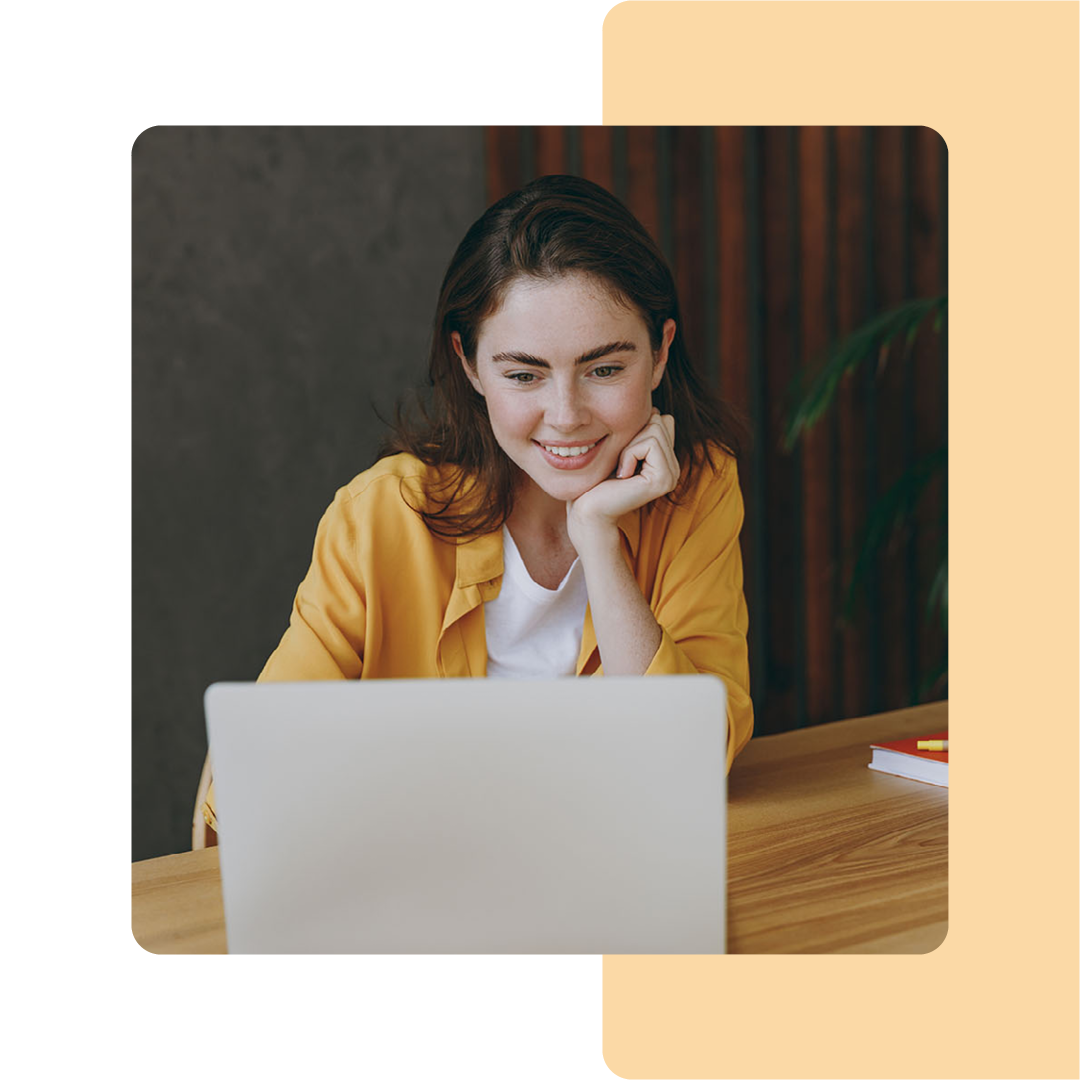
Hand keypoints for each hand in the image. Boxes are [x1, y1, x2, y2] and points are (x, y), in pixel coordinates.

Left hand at [566, 409, 677, 550]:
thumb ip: (643, 432)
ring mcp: (672, 476)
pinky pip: (649, 444)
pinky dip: (629, 454)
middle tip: (621, 463)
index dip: (637, 429)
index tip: (623, 455)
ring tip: (621, 470)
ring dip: (629, 446)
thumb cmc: (598, 479)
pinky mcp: (663, 480)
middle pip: (660, 422)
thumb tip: (658, 410)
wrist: (588, 509)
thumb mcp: (623, 448)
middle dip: (633, 435)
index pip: (662, 420)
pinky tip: (623, 476)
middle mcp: (674, 469)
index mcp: (667, 462)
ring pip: (655, 430)